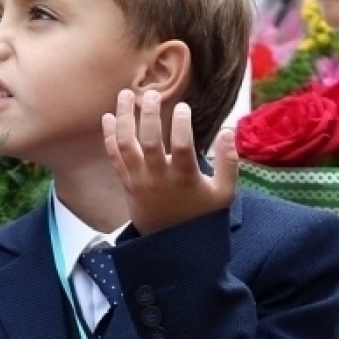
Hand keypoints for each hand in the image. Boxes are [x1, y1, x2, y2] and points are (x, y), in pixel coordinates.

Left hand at [102, 90, 236, 235]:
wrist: (172, 245)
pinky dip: (109, 136)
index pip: (181, 147)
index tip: (183, 106)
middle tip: (151, 94)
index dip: (181, 125)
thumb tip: (229, 130)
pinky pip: (114, 157)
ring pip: (126, 145)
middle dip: (148, 115)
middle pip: (148, 142)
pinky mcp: (126, 183)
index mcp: (185, 179)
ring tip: (124, 94)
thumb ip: (228, 162)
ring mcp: (139, 180)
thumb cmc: (201, 214)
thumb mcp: (224, 193)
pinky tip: (108, 117)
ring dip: (123, 118)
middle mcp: (158, 178)